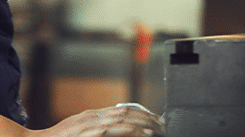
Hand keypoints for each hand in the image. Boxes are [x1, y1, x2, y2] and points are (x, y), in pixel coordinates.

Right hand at [37, 103, 164, 136]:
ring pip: (124, 119)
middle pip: (127, 113)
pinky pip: (114, 130)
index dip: (141, 113)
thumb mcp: (80, 133)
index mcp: (92, 116)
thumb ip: (97, 130)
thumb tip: (114, 131)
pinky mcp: (88, 133)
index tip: (155, 119)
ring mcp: (90, 124)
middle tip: (163, 123)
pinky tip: (144, 133)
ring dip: (144, 123)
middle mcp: (93, 117)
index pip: (122, 110)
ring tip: (159, 128)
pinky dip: (131, 131)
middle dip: (147, 117)